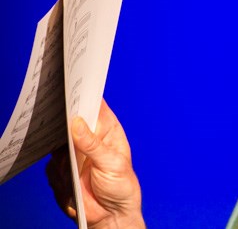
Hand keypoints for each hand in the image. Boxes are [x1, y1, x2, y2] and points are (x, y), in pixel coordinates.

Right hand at [46, 100, 144, 228]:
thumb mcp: (112, 163)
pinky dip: (56, 170)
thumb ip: (93, 144)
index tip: (73, 86)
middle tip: (59, 114)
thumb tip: (77, 122)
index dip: (85, 95)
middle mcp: (89, 138)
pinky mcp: (62, 170)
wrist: (111, 215)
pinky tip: (67, 177)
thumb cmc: (121, 185)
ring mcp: (74, 153)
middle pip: (72, 120)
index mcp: (108, 130)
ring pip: (58, 142)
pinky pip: (51, 165)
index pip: (95, 106)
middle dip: (65, 119)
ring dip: (60, 150)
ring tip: (69, 159)